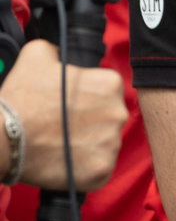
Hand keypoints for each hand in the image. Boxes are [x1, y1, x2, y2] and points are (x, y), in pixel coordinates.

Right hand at [0, 40, 126, 190]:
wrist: (3, 137)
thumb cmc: (21, 98)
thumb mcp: (37, 54)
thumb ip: (57, 50)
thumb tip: (61, 52)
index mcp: (110, 84)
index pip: (106, 92)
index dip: (86, 98)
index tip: (67, 106)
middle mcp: (118, 112)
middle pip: (108, 118)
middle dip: (90, 122)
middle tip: (63, 126)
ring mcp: (111, 143)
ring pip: (104, 143)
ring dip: (88, 145)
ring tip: (61, 144)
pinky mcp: (102, 169)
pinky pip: (99, 169)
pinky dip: (84, 168)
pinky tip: (64, 161)